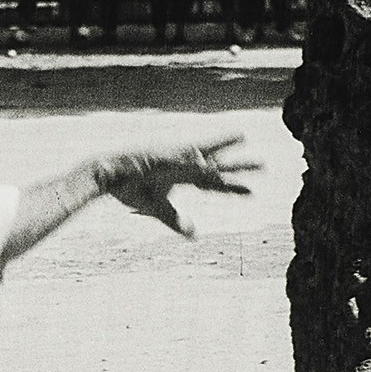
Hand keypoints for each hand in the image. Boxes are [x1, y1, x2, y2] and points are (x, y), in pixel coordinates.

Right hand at [91, 135, 258, 238]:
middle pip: (215, 165)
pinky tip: (200, 159)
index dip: (232, 189)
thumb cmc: (131, 189)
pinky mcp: (155, 158)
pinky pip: (174, 162)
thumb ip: (175, 221)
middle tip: (263, 165)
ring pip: (199, 155)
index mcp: (183, 175)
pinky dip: (187, 161)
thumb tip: (194, 235)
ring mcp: (170, 159)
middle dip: (238, 165)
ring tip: (241, 136)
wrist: (107, 176)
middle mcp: (181, 164)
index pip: (213, 183)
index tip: (252, 192)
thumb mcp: (157, 210)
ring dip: (219, 145)